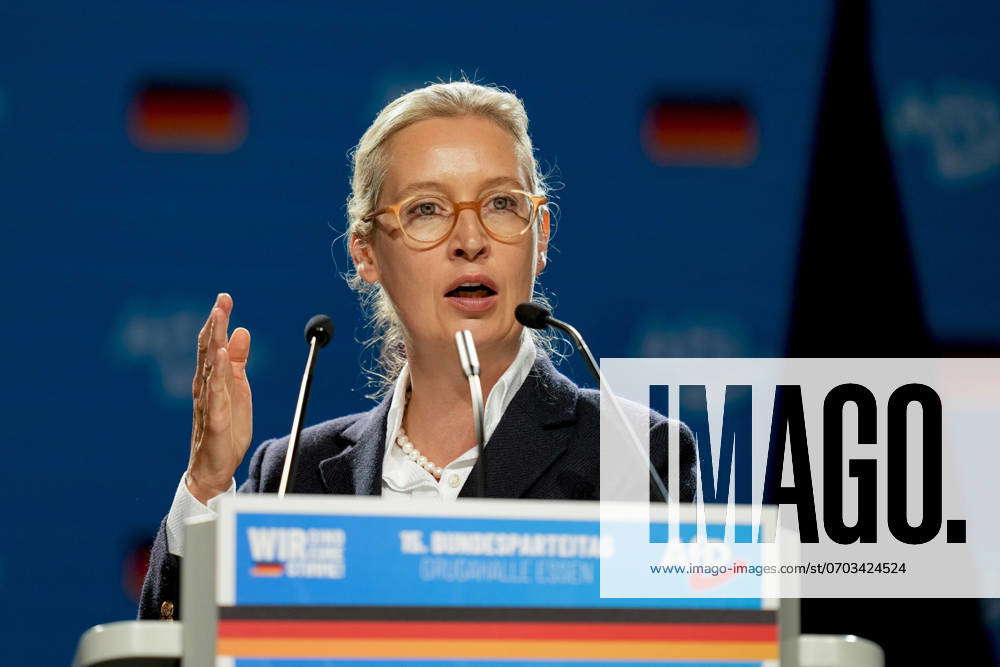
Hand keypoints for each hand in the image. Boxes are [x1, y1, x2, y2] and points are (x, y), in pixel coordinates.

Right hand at [186, 293, 252, 503]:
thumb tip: (241, 331)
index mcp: (213, 378)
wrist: (214, 467)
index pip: (212, 344)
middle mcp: (206, 387)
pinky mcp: (213, 422)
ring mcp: (207, 404)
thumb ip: (237, 361)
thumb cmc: (225, 427)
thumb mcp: (238, 388)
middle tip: (221, 301)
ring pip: (209, 368)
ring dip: (213, 343)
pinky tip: (219, 360)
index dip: (218, 321)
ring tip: (218, 320)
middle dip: (214, 324)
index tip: (224, 298)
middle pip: (208, 350)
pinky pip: (215, 396)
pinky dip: (217, 377)